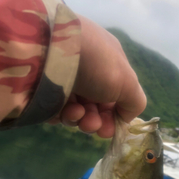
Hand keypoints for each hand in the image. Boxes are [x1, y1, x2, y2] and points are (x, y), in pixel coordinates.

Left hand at [49, 15, 146, 137]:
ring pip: (74, 110)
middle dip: (95, 121)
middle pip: (94, 107)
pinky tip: (60, 111)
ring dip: (78, 118)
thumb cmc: (96, 64)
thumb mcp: (127, 81)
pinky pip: (53, 109)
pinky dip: (59, 114)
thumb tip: (126, 117)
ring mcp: (63, 77)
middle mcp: (87, 70)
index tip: (111, 129)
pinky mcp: (43, 87)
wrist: (50, 48)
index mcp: (108, 63)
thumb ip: (135, 102)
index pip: (115, 95)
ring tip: (75, 114)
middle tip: (92, 126)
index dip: (114, 115)